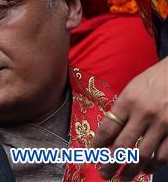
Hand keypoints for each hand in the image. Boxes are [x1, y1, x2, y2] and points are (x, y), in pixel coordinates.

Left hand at [92, 57, 167, 179]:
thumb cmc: (153, 81)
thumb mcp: (132, 89)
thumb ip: (122, 110)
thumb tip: (110, 134)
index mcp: (128, 102)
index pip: (107, 128)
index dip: (97, 145)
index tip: (92, 154)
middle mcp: (143, 114)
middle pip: (122, 146)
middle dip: (110, 163)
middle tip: (104, 173)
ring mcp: (162, 125)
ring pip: (142, 156)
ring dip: (130, 170)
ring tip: (123, 177)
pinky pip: (163, 156)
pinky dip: (153, 167)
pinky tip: (145, 170)